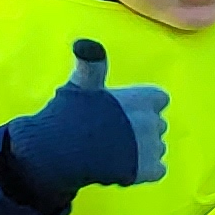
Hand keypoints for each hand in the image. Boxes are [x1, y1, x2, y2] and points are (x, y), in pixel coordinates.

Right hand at [0, 40, 168, 200]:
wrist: (57, 152)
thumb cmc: (68, 116)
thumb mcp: (80, 86)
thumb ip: (92, 65)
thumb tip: (86, 43)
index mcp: (143, 97)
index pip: (157, 99)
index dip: (140, 106)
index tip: (119, 112)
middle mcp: (154, 120)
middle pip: (156, 124)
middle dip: (139, 129)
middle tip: (108, 135)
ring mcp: (153, 147)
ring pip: (156, 148)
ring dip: (140, 151)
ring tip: (109, 152)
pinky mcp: (149, 170)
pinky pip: (156, 170)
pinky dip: (142, 171)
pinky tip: (118, 167)